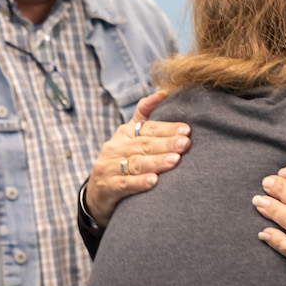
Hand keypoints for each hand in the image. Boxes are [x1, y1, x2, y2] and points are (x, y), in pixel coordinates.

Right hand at [85, 91, 190, 225]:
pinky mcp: (107, 187)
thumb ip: (144, 116)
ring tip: (175, 161)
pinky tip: (154, 182)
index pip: (147, 128)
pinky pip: (125, 184)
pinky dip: (139, 182)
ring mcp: (108, 167)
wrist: (98, 193)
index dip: (167, 128)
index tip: (187, 130)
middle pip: (144, 144)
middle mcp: (115, 147)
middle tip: (186, 144)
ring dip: (156, 161)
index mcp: (124, 133)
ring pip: (136, 163)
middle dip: (166, 144)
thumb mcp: (130, 138)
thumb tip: (163, 92)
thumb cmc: (122, 161)